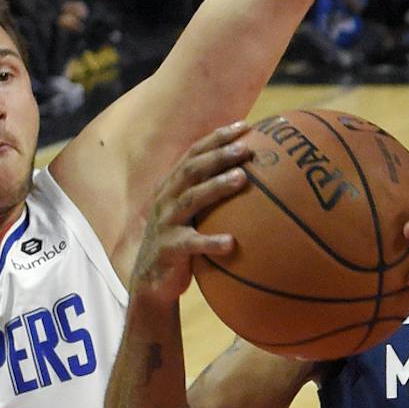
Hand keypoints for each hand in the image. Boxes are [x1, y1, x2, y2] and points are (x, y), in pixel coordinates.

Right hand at [126, 121, 254, 309]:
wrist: (152, 280)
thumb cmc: (183, 241)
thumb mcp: (193, 214)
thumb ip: (212, 194)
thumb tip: (256, 176)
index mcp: (173, 185)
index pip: (194, 153)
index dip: (217, 138)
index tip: (245, 126)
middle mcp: (166, 198)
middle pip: (191, 169)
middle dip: (218, 155)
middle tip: (245, 148)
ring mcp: (166, 223)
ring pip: (191, 199)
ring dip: (216, 187)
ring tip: (242, 179)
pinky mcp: (168, 249)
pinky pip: (191, 244)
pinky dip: (210, 241)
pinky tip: (231, 243)